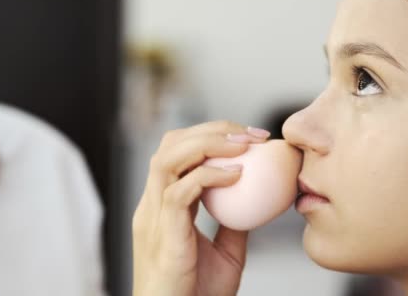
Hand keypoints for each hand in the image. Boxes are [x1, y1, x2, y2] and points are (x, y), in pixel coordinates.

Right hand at [132, 121, 270, 295]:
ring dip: (208, 143)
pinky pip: (180, 191)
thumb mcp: (224, 253)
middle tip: (251, 134)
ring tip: (243, 145)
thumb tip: (255, 201)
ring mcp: (153, 216)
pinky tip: (236, 174)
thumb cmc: (197, 294)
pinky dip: (209, 175)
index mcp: (162, 206)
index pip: (178, 152)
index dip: (211, 135)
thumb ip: (232, 224)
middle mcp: (152, 204)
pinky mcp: (162, 232)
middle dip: (211, 130)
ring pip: (168, 158)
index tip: (250, 137)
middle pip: (170, 144)